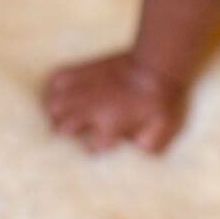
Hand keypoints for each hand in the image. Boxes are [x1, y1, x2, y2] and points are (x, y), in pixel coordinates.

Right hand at [42, 50, 185, 153]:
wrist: (159, 63)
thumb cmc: (165, 98)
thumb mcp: (166, 129)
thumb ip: (151, 147)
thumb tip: (136, 155)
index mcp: (110, 126)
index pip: (90, 149)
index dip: (96, 148)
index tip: (102, 144)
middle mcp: (91, 109)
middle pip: (62, 129)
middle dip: (69, 133)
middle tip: (79, 131)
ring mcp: (83, 89)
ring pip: (53, 106)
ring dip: (58, 113)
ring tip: (66, 115)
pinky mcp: (82, 70)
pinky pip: (55, 80)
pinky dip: (54, 88)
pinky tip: (62, 94)